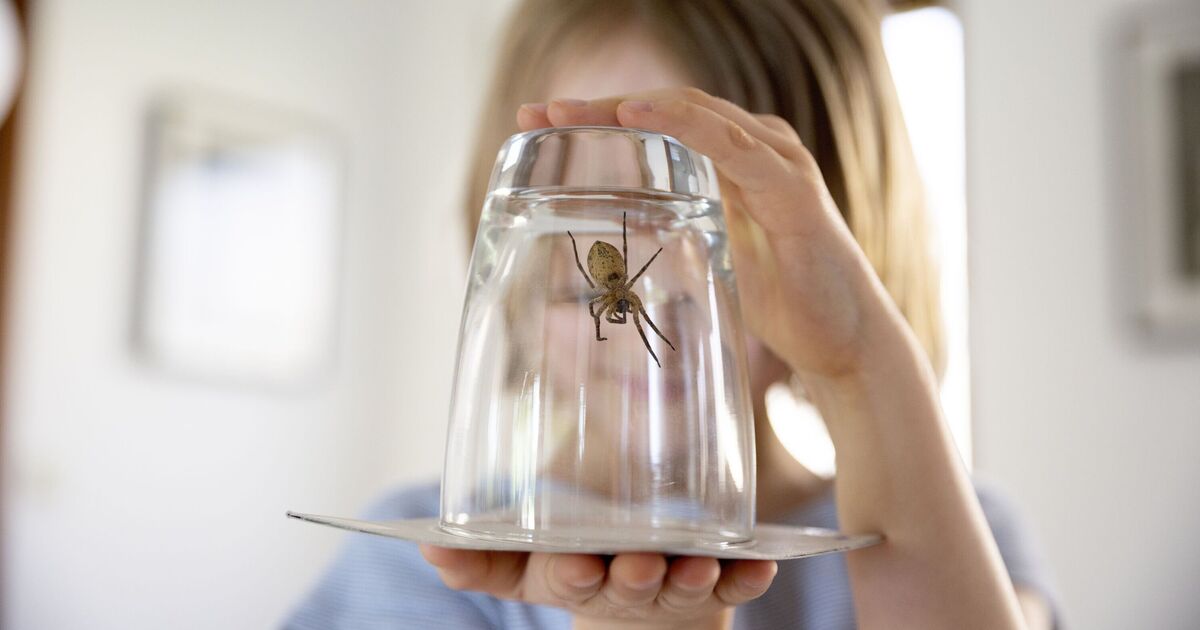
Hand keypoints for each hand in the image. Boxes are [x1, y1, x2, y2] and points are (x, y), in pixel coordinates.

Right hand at [419, 546, 775, 627]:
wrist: (646, 602)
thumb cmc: (582, 567)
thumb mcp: (526, 569)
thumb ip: (481, 558)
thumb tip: (425, 544)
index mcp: (578, 575)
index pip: (567, 576)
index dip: (570, 571)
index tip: (574, 563)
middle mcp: (628, 583)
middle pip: (631, 581)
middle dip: (635, 576)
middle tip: (641, 563)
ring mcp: (677, 582)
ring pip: (686, 581)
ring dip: (696, 576)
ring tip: (704, 565)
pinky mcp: (720, 582)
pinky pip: (741, 581)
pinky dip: (752, 575)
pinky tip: (764, 564)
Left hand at [519, 89, 900, 378]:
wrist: (846, 341)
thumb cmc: (785, 299)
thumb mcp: (710, 256)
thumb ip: (673, 233)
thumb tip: (616, 234)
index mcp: (736, 159)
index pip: (660, 120)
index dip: (599, 116)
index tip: (538, 122)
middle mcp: (758, 148)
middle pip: (669, 107)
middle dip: (600, 106)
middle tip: (538, 112)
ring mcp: (779, 163)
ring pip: (696, 114)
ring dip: (630, 107)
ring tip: (572, 111)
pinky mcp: (795, 191)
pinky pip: (735, 148)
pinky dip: (687, 127)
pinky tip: (641, 116)